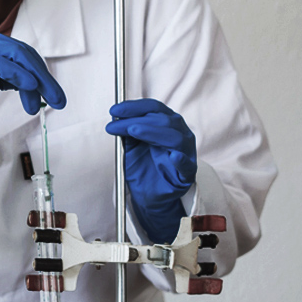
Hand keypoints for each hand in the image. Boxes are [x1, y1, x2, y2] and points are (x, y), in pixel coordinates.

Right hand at [0, 29, 65, 136]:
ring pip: (18, 57)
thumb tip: (40, 87)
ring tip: (40, 103)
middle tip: (57, 100)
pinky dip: (19, 75)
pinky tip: (30, 87)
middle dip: (45, 79)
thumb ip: (14, 78)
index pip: (27, 54)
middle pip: (26, 55)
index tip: (54, 94)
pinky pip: (1, 64)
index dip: (43, 74)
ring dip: (36, 81)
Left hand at [105, 99, 196, 243]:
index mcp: (167, 124)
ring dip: (152, 132)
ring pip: (175, 137)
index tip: (114, 110)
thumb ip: (127, 132)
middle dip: (135, 120)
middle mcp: (179, 133)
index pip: (153, 108)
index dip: (134, 107)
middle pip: (162, 120)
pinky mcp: (187, 172)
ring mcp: (186, 152)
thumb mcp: (131, 146)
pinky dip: (180, 160)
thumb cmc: (144, 166)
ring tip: (134, 130)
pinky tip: (174, 157)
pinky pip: (187, 165)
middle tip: (115, 125)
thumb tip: (115, 117)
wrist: (151, 193)